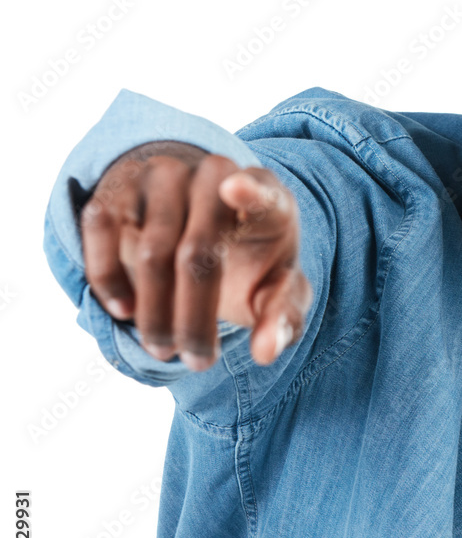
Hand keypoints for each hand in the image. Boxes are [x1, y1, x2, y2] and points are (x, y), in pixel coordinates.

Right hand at [79, 141, 312, 369]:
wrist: (198, 216)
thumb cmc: (249, 258)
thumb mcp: (276, 287)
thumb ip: (282, 318)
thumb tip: (265, 352)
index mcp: (268, 197)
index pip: (263, 192)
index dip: (252, 191)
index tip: (237, 188)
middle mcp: (215, 175)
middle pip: (199, 252)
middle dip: (195, 319)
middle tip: (199, 364)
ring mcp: (164, 174)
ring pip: (152, 251)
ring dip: (155, 313)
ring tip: (163, 349)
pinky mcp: (120, 185)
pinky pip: (103, 231)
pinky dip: (108, 277)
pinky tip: (124, 311)